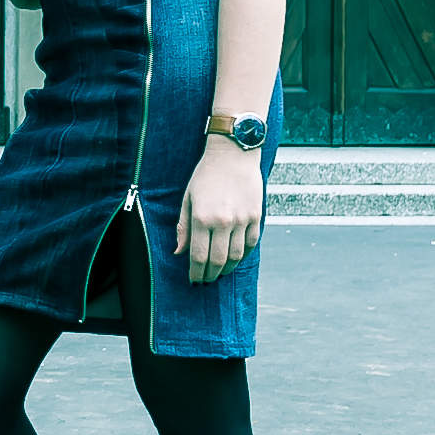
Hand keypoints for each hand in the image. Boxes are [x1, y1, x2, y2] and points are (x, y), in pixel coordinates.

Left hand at [176, 142, 264, 282]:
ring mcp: (242, 220)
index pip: (198, 256)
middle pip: (218, 260)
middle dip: (210, 275)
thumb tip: (179, 252)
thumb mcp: (188, 198)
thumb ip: (183, 226)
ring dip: (227, 269)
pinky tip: (235, 258)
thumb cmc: (205, 175)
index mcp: (202, 218)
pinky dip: (243, 255)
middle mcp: (223, 222)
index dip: (195, 272)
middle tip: (206, 280)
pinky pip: (251, 244)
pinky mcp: (256, 216)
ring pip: (236, 256)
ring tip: (220, 273)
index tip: (193, 280)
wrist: (233, 154)